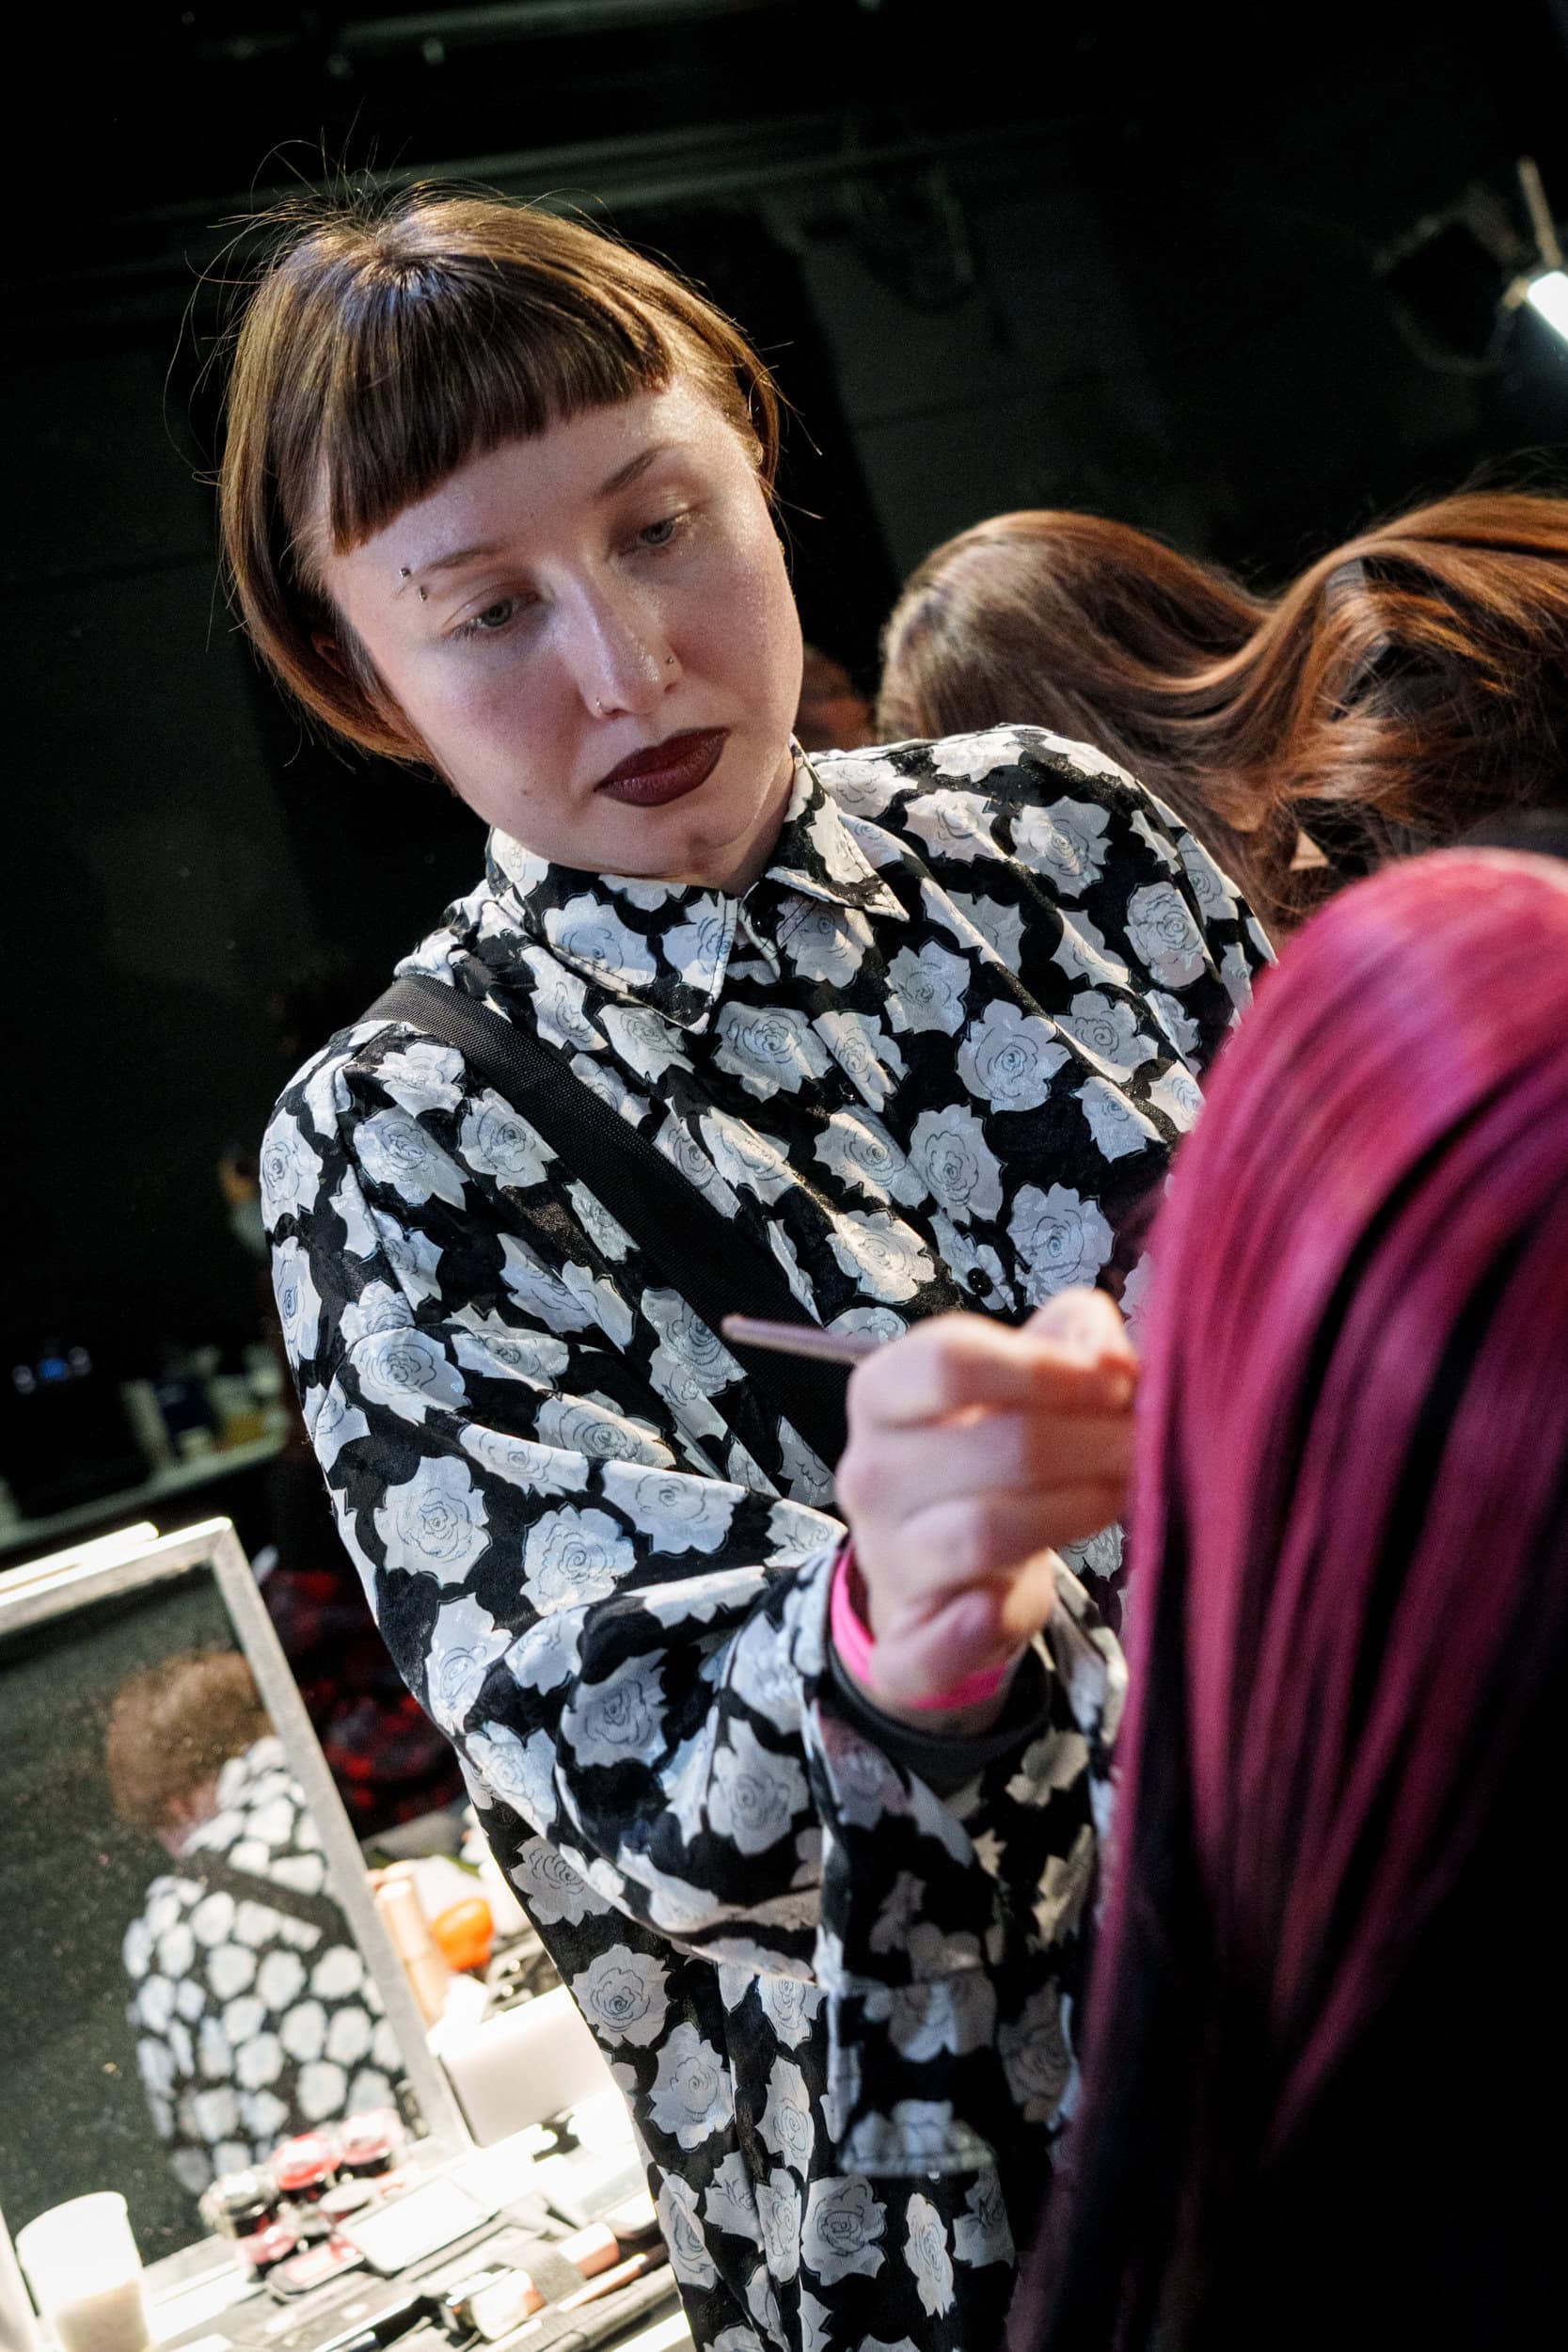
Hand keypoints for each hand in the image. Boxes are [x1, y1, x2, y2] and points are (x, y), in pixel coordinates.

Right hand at [834, 1287, 1135, 1715]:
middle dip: (1092, 1441)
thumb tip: (1114, 1358)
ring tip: (1123, 1495)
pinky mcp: (902, 1643)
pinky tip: (1000, 1606)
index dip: (1048, 1369)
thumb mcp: (1026, 1376)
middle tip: (1144, 1444)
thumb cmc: (991, 1451)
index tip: (1115, 1381)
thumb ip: (1075, 1337)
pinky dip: (963, 1634)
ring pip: (982, 1534)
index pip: (951, 1362)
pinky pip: (921, 1649)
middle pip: (996, 1446)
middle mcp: (872, 1474)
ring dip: (1076, 1510)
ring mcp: (883, 1561)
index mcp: (885, 1394)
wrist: (944, 1563)